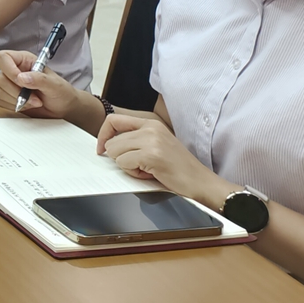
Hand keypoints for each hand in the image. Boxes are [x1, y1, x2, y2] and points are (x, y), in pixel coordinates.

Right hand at [0, 49, 88, 119]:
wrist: (62, 108)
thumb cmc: (61, 92)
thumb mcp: (55, 85)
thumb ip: (40, 79)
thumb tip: (21, 78)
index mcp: (23, 60)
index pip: (3, 57)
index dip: (9, 70)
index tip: (21, 82)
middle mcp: (13, 70)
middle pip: (0, 78)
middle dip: (17, 92)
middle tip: (35, 98)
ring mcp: (9, 83)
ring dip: (17, 100)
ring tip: (33, 102)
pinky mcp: (6, 96)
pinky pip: (0, 101)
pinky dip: (13, 106)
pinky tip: (26, 105)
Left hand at [97, 114, 227, 204]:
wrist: (202, 182)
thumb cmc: (179, 168)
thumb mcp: (156, 144)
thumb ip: (135, 139)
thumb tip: (107, 144)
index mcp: (151, 123)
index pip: (113, 120)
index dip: (103, 135)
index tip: (102, 149)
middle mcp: (150, 128)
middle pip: (111, 141)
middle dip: (120, 158)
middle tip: (140, 165)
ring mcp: (151, 140)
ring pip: (115, 152)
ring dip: (127, 166)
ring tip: (147, 169)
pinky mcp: (151, 155)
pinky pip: (124, 163)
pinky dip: (133, 173)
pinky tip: (150, 173)